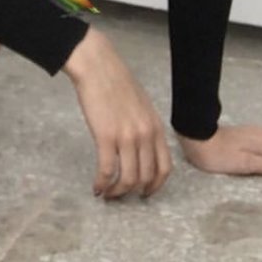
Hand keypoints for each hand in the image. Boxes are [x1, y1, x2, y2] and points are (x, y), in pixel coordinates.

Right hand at [62, 29, 171, 200]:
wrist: (98, 66)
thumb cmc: (116, 82)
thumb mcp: (141, 106)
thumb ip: (145, 127)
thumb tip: (141, 149)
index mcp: (157, 128)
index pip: (165, 168)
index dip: (155, 186)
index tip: (145, 193)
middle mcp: (146, 136)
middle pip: (146, 177)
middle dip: (133, 192)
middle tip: (121, 196)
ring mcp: (127, 137)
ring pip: (128, 179)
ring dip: (117, 192)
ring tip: (107, 194)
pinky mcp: (106, 137)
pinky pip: (107, 170)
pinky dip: (103, 183)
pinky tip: (97, 187)